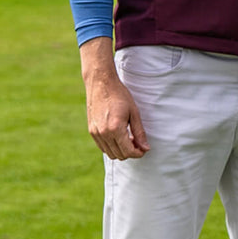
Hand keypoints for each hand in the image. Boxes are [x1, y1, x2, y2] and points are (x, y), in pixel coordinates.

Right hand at [79, 37, 150, 159]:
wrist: (101, 83)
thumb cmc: (120, 95)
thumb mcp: (134, 112)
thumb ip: (139, 132)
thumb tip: (146, 148)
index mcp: (115, 128)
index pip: (128, 151)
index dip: (138, 153)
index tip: (144, 148)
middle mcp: (103, 133)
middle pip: (119, 155)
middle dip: (130, 152)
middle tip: (138, 143)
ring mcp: (95, 133)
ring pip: (110, 153)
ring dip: (121, 151)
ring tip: (129, 139)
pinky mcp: (91, 131)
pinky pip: (102, 147)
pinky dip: (112, 146)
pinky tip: (119, 136)